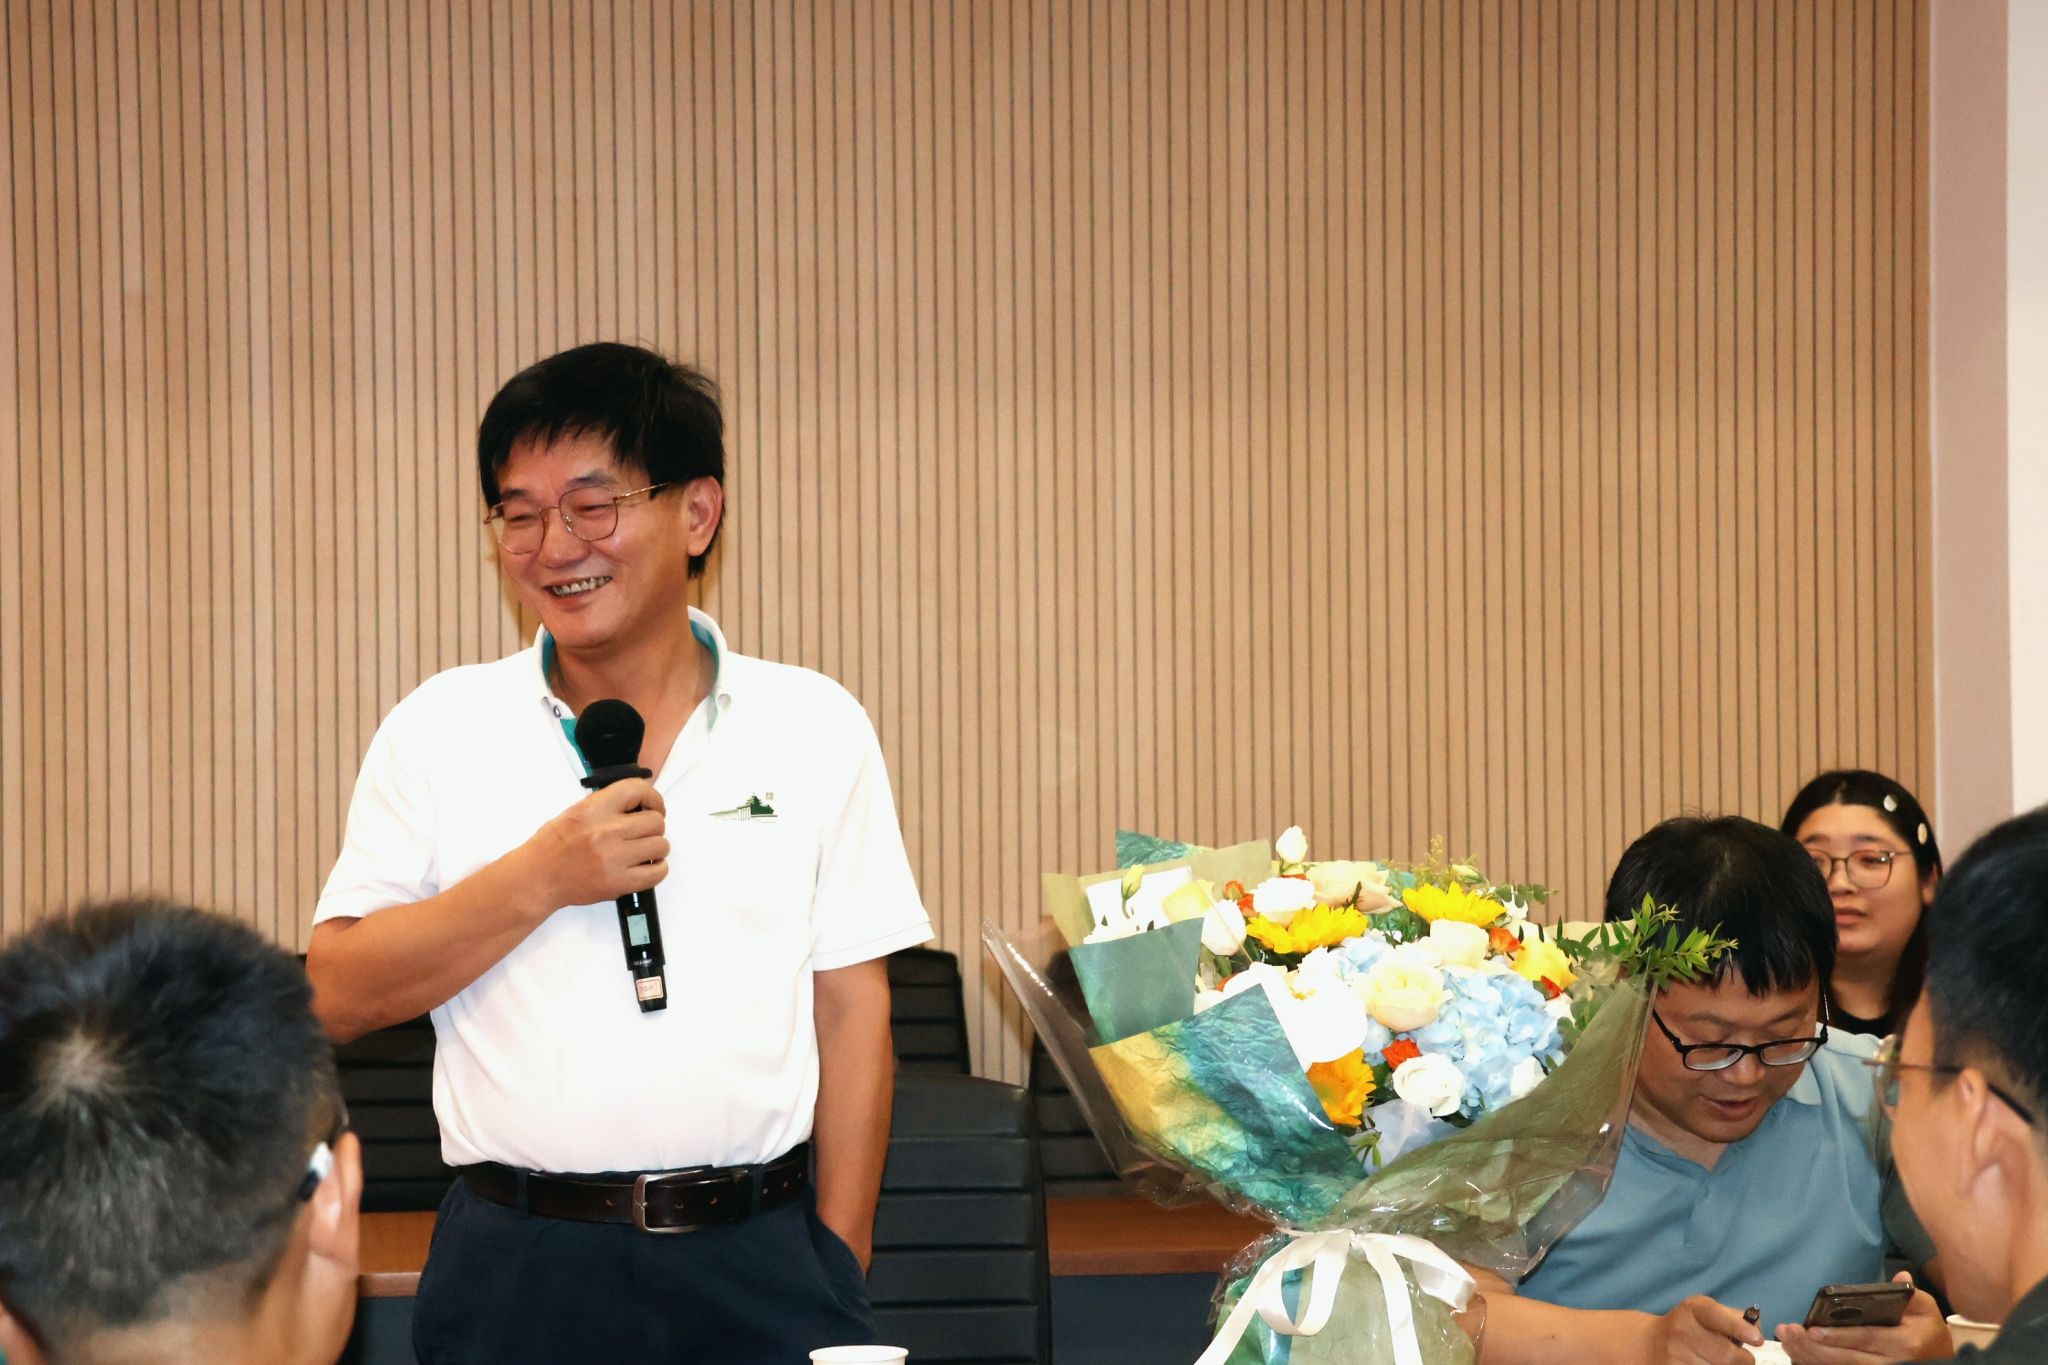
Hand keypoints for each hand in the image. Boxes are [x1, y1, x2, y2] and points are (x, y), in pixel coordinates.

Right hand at [521, 779, 668, 911]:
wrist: (538, 876)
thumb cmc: (553, 846)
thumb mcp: (576, 812)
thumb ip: (608, 805)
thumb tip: (640, 803)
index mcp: (594, 809)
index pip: (638, 789)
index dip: (653, 798)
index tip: (653, 806)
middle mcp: (606, 831)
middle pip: (656, 821)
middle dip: (654, 826)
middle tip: (643, 832)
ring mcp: (614, 858)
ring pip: (661, 846)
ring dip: (656, 848)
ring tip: (642, 851)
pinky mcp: (619, 883)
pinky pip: (657, 873)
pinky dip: (657, 869)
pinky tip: (645, 866)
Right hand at [1647, 1295, 1765, 1364]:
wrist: (1650, 1343)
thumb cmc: (1688, 1326)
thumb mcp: (1706, 1312)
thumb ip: (1734, 1318)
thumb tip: (1756, 1331)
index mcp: (1694, 1310)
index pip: (1717, 1316)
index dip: (1739, 1328)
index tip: (1757, 1339)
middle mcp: (1682, 1331)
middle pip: (1728, 1356)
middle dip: (1743, 1360)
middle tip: (1741, 1358)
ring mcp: (1676, 1356)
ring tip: (1718, 1361)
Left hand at [1777, 1274, 1952, 1364]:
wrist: (1938, 1358)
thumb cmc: (1927, 1330)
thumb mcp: (1925, 1309)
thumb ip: (1909, 1293)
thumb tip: (1899, 1276)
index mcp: (1905, 1342)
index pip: (1866, 1339)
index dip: (1838, 1336)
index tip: (1812, 1330)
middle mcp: (1892, 1363)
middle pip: (1848, 1358)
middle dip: (1815, 1347)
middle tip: (1789, 1333)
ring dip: (1811, 1356)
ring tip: (1788, 1340)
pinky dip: (1817, 1364)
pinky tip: (1799, 1353)